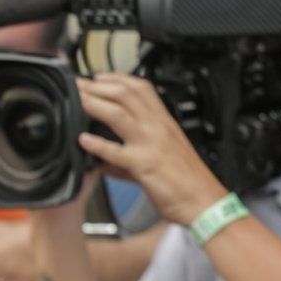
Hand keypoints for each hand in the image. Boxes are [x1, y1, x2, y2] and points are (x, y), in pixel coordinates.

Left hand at [76, 73, 227, 225]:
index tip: (97, 76)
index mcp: (164, 122)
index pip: (141, 88)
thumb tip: (103, 161)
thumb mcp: (161, 156)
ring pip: (118, 115)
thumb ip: (130, 154)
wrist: (206, 203)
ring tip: (75, 102)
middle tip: (77, 85)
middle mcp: (158, 128)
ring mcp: (151, 144)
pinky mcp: (145, 165)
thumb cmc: (187, 181)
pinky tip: (83, 140)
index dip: (117, 78)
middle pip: (125, 95)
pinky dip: (98, 145)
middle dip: (97, 86)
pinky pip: (117, 152)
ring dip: (93, 104)